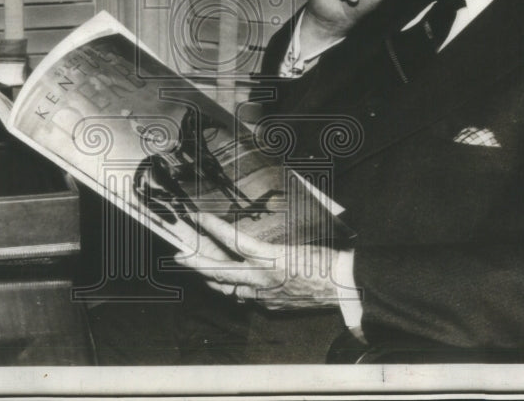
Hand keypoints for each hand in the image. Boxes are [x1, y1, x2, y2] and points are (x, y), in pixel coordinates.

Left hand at [175, 212, 340, 310]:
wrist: (343, 288)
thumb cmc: (325, 261)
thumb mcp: (296, 245)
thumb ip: (269, 246)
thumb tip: (251, 242)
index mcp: (270, 259)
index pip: (234, 241)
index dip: (214, 228)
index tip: (198, 217)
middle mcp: (262, 279)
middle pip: (219, 271)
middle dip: (196, 263)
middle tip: (179, 256)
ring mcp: (264, 295)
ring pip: (227, 288)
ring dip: (210, 278)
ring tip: (198, 269)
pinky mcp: (270, 305)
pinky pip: (244, 298)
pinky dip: (235, 289)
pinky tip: (230, 285)